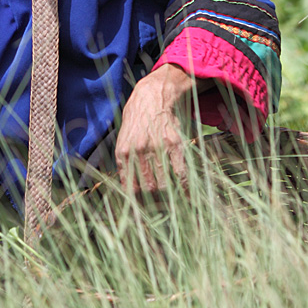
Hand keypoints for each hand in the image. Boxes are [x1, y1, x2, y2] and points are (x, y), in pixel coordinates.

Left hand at [114, 64, 195, 196]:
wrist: (152, 96)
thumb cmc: (136, 120)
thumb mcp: (123, 140)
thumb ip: (124, 163)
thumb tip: (128, 192)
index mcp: (123, 153)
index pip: (130, 189)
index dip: (138, 204)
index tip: (145, 210)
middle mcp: (139, 152)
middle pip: (147, 191)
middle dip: (155, 203)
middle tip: (161, 208)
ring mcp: (157, 149)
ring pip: (163, 186)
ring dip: (169, 198)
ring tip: (172, 202)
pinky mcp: (175, 145)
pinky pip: (180, 174)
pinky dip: (183, 188)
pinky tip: (185, 193)